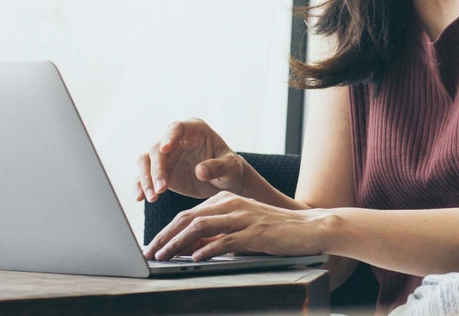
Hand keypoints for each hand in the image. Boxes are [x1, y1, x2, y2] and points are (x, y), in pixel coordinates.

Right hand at [134, 118, 256, 200]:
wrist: (224, 182)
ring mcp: (165, 155)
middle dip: (156, 169)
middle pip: (156, 149)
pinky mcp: (158, 170)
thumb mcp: (230, 168)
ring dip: (145, 179)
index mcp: (194, 129)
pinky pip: (143, 176)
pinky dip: (140, 186)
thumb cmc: (230, 169)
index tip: (164, 149)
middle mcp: (175, 139)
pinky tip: (141, 198)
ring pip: (145, 161)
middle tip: (161, 189)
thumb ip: (218, 167)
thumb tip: (200, 171)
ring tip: (153, 198)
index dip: (169, 137)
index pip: (177, 128)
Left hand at [144, 191, 331, 260]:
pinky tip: (194, 258)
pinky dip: (207, 249)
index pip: (187, 214)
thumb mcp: (241, 228)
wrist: (310, 228)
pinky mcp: (255, 232)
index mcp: (225, 200)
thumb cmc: (275, 231)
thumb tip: (189, 248)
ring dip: (178, 243)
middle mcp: (231, 204)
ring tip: (163, 257)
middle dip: (164, 236)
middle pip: (188, 218)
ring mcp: (243, 217)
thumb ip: (216, 234)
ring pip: (201, 227)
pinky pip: (225, 240)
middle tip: (149, 253)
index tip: (152, 246)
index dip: (166, 231)